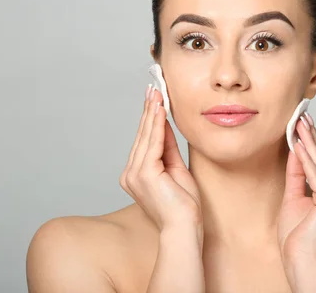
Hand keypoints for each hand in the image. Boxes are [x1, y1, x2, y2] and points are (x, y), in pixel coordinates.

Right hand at [120, 85, 201, 230]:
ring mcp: (135, 175)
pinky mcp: (144, 174)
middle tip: (154, 88)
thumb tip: (165, 126)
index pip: (145, 141)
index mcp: (136, 175)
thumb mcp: (177, 170)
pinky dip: (156, 125)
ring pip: (146, 137)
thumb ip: (169, 149)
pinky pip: (152, 144)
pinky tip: (160, 110)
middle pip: (143, 136)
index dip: (149, 118)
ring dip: (152, 113)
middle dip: (149, 110)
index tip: (154, 99)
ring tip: (157, 93)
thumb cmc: (184, 206)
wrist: (185, 228)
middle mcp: (131, 174)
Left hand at [278, 113, 315, 268]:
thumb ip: (296, 176)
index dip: (312, 143)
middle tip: (302, 115)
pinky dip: (306, 159)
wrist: (300, 261)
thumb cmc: (296, 238)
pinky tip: (299, 144)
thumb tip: (295, 152)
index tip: (304, 124)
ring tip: (300, 123)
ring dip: (308, 142)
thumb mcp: (293, 199)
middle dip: (311, 137)